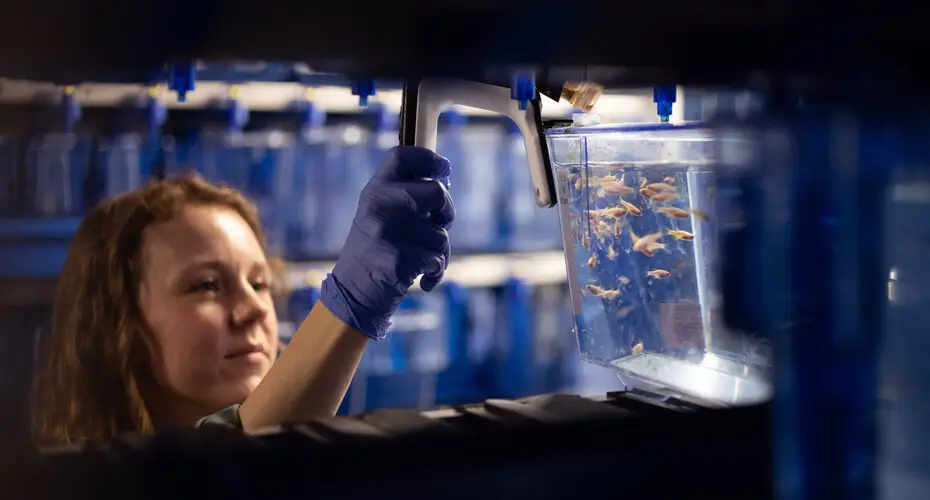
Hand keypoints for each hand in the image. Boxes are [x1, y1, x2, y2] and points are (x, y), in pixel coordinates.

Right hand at [320, 146, 454, 340]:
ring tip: (420, 260)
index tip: (444, 169)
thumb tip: (444, 179)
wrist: (353, 292)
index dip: (429, 158)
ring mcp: (389, 231)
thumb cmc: (374, 251)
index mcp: (375, 189)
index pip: (403, 155)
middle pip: (438, 192)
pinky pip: (438, 259)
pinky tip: (423, 278)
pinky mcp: (400, 259)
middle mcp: (380, 204)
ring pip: (442, 233)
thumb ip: (405, 195)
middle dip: (447, 211)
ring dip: (440, 251)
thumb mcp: (379, 213)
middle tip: (440, 223)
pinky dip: (436, 271)